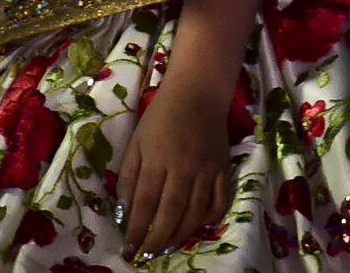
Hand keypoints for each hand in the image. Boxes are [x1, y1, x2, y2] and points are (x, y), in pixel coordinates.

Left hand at [117, 81, 230, 259]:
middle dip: (158, 238)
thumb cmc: (160, 116)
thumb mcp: (137, 141)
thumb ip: (130, 175)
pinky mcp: (224, 170)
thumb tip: (125, 209)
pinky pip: (220, 202)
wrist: (196, 93)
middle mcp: (183, 168)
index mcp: (157, 159)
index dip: (136, 228)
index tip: (129, 247)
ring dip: (181, 234)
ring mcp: (207, 171)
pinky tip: (198, 228)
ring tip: (168, 247)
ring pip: (195, 212)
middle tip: (148, 255)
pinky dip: (210, 219)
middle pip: (170, 212)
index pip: (145, 202)